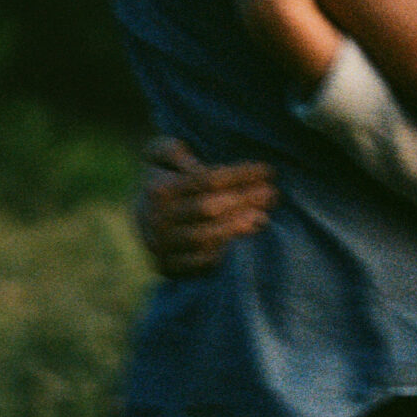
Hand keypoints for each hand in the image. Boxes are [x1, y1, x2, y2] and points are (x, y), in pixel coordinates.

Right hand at [136, 137, 276, 275]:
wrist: (144, 214)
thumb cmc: (164, 176)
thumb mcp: (160, 153)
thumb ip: (172, 149)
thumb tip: (193, 167)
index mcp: (157, 189)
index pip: (206, 180)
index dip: (240, 175)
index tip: (267, 170)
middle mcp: (155, 220)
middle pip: (209, 208)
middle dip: (245, 199)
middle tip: (272, 194)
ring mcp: (160, 246)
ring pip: (204, 238)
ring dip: (237, 227)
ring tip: (262, 216)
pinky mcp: (166, 267)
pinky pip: (198, 264)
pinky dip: (222, 254)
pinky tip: (242, 240)